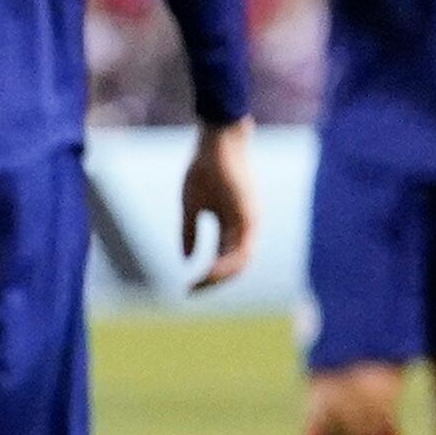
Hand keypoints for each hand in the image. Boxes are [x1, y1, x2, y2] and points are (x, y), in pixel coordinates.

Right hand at [180, 120, 257, 291]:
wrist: (216, 142)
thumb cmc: (204, 169)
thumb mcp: (191, 206)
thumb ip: (189, 233)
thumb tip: (185, 260)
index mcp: (231, 226)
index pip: (224, 260)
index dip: (207, 277)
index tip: (187, 288)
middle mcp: (244, 227)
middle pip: (234, 266)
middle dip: (213, 282)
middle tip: (191, 292)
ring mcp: (249, 222)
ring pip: (241, 261)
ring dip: (220, 277)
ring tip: (199, 284)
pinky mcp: (249, 216)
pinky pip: (242, 248)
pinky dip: (227, 263)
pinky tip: (209, 271)